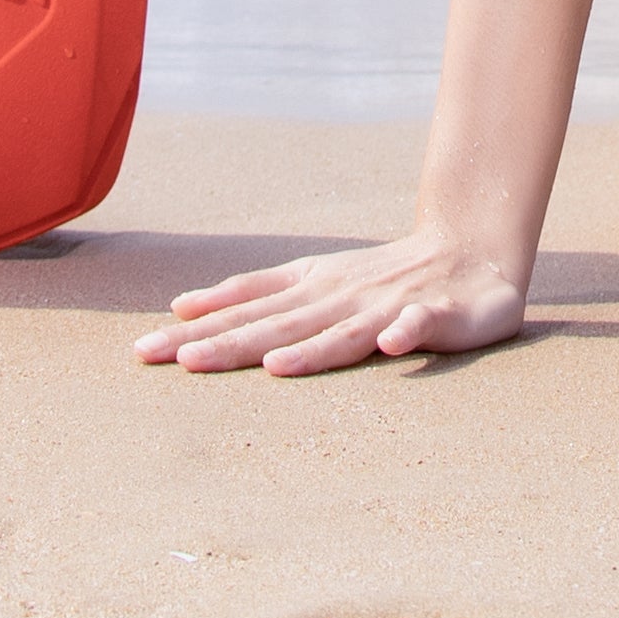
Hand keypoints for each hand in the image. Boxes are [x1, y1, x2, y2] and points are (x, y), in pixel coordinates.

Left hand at [134, 226, 531, 375]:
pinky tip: (392, 344)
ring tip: (274, 366)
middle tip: (176, 361)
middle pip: (277, 325)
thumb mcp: (312, 278)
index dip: (199, 325)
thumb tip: (182, 307)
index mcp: (310, 286)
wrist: (470, 251)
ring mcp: (385, 305)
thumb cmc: (382, 275)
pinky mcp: (435, 316)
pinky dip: (405, 333)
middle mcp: (339, 295)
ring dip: (310, 348)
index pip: (246, 305)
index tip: (148, 347)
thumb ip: (255, 294)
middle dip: (227, 343)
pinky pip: (419, 326)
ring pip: (342, 332)